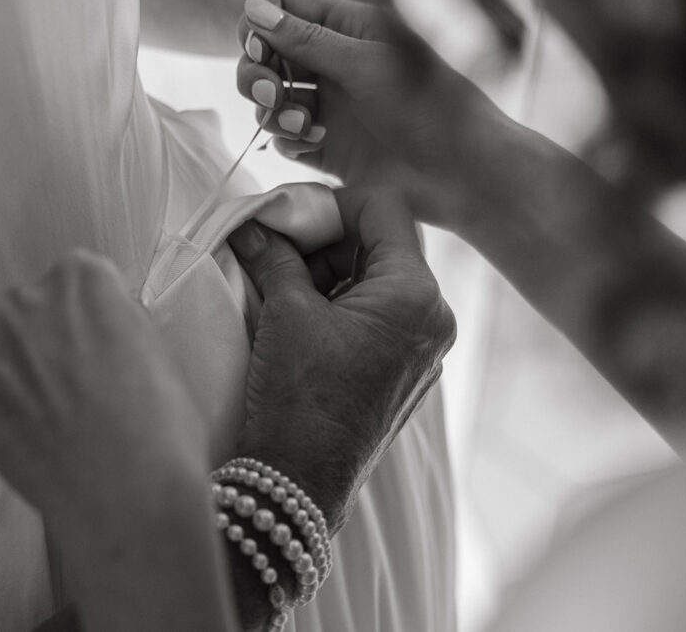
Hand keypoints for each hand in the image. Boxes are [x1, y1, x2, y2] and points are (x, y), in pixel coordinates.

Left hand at [0, 251, 208, 537]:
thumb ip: (118, 320)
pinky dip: (6, 414)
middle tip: (82, 386)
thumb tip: (98, 325)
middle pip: (36, 310)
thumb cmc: (160, 424)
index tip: (106, 345)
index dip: (96, 316)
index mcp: (80, 277)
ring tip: (60, 420)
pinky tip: (38, 441)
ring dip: (25, 375)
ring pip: (7, 353)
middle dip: (52, 338)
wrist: (127, 499)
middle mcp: (25, 301)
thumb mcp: (157, 350)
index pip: (81, 279)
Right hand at [227, 188, 455, 529]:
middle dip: (325, 242)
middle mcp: (433, 319)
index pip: (383, 209)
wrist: (300, 481)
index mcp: (416, 295)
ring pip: (376, 283)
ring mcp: (422, 351)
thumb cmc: (299, 397)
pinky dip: (339, 307)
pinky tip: (298, 318)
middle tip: (276, 250)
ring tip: (281, 286)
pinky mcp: (404, 374)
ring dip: (328, 275)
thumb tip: (252, 226)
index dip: (332, 205)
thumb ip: (274, 256)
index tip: (288, 218)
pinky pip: (377, 318)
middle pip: (381, 246)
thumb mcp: (285, 312)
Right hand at [236, 0, 511, 229]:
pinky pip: (284, 139)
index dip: (260, 30)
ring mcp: (328, 107)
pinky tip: (315, 143)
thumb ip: (305, 40)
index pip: (284, 14)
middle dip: (258, 76)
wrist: (461, 174)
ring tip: (304, 125)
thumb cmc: (430, 107)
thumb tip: (252, 8)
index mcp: (349, 29)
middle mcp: (334, 65)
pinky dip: (288, 140)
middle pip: (266, 58)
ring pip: (270, 101)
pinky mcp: (325, 148)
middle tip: (274, 95)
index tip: (261, 51)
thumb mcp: (365, 63)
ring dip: (274, 112)